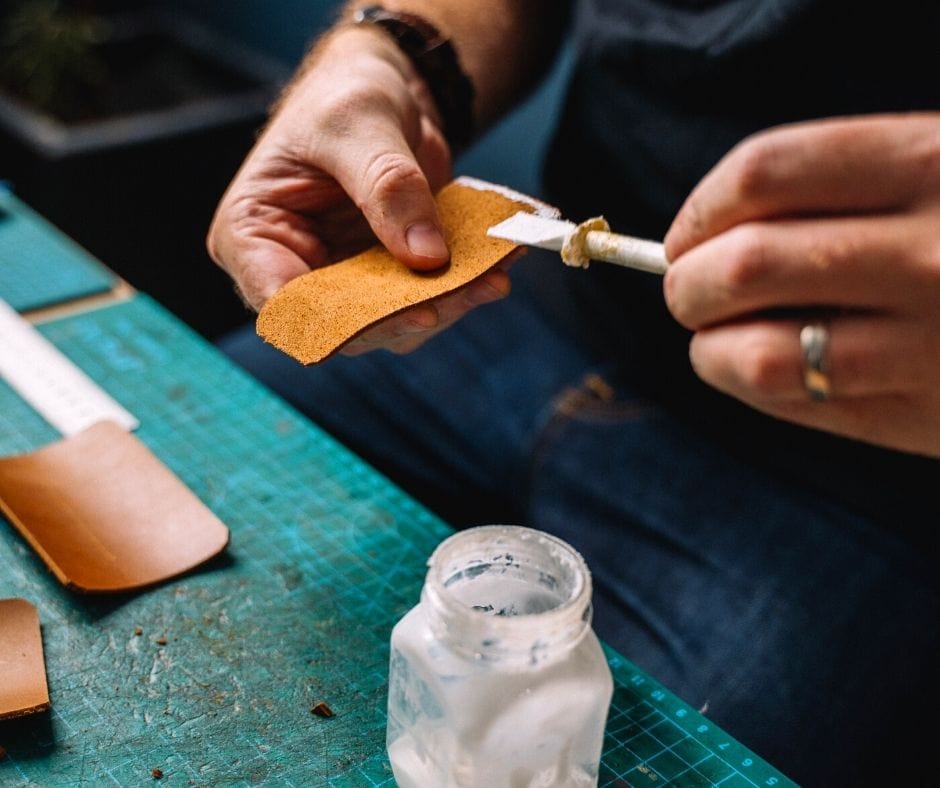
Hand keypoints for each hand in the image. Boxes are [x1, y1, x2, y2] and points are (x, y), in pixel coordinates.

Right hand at [207, 26, 510, 355]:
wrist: (382, 91)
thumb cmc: (343, 95)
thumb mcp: (358, 123)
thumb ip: (387, 185)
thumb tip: (426, 256)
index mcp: (253, 236)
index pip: (284, 305)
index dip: (339, 323)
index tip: (403, 312)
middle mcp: (294, 270)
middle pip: (344, 324)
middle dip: (407, 315)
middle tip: (463, 294)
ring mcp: (343, 280)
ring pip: (391, 322)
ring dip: (445, 306)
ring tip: (491, 278)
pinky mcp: (387, 278)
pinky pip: (423, 299)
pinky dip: (460, 288)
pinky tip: (496, 268)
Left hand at [663, 113, 939, 457]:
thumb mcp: (937, 170)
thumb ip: (840, 189)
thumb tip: (703, 234)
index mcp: (933, 159)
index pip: (764, 173)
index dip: (700, 209)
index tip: (684, 235)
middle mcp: (934, 248)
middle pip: (745, 263)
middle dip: (687, 284)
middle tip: (687, 293)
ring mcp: (935, 340)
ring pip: (758, 354)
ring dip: (707, 349)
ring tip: (712, 340)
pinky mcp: (932, 414)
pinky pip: (802, 406)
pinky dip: (752, 389)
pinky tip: (756, 374)